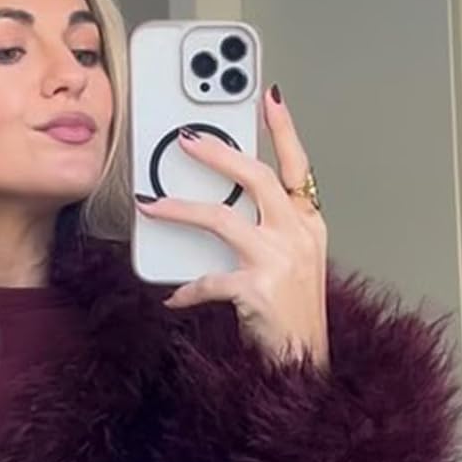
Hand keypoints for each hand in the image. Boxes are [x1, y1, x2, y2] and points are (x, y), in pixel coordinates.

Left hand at [136, 86, 329, 367]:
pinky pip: (209, 281)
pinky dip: (186, 290)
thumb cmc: (294, 317)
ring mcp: (279, 261)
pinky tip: (173, 298)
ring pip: (222, 219)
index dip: (284, 130)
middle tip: (189, 139)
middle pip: (258, 178)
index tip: (269, 98)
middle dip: (220, 152)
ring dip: (180, 209)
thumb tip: (223, 212)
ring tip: (152, 206)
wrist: (305, 362)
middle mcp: (298, 236)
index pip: (298, 167)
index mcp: (309, 225)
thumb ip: (271, 233)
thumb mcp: (295, 266)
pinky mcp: (257, 290)